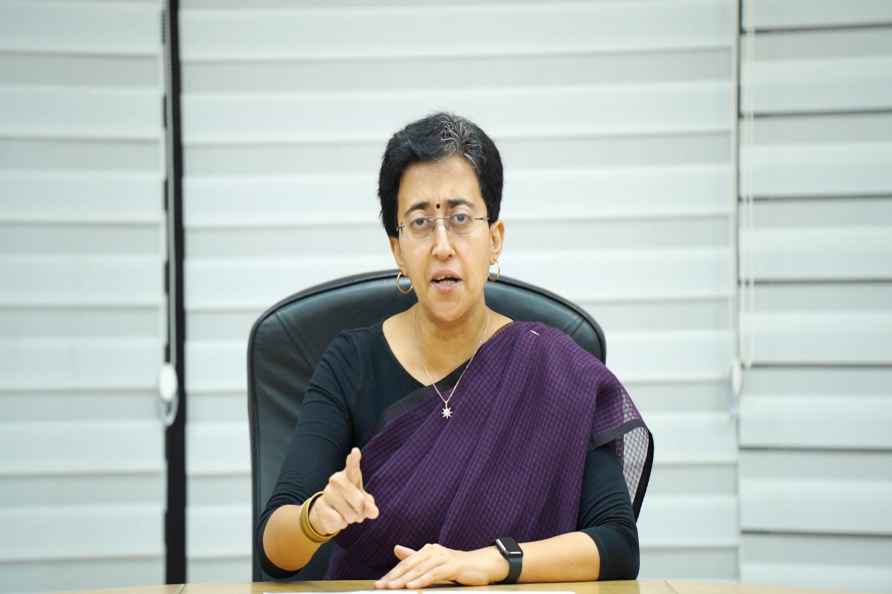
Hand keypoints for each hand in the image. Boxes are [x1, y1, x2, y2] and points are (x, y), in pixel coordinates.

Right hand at [308, 447, 378, 535]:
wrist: (331, 513)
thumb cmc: (353, 503)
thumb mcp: (365, 503)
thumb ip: (370, 505)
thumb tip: (373, 512)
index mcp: (351, 475)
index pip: (353, 467)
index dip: (354, 460)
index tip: (355, 451)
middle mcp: (337, 480)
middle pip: (358, 499)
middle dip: (361, 510)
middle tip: (358, 511)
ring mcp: (327, 492)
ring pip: (348, 513)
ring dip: (351, 519)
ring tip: (347, 514)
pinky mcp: (320, 505)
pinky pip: (338, 520)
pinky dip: (341, 524)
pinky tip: (337, 518)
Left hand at [375, 543, 507, 588]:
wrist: (482, 565)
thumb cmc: (456, 566)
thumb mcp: (434, 562)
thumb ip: (415, 556)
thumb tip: (396, 549)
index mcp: (427, 550)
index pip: (406, 562)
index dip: (393, 573)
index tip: (380, 583)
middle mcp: (433, 551)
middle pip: (410, 565)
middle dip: (394, 576)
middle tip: (381, 585)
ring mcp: (443, 557)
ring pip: (420, 569)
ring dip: (404, 580)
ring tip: (392, 587)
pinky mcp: (452, 566)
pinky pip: (434, 574)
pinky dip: (422, 580)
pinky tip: (412, 586)